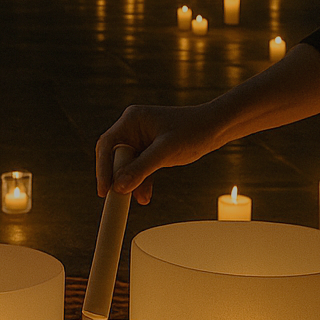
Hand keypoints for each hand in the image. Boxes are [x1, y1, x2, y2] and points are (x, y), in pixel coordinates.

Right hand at [95, 103, 218, 203]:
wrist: (217, 127)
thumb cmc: (193, 131)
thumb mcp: (166, 151)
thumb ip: (141, 169)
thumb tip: (119, 187)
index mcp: (131, 120)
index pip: (107, 145)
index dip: (102, 169)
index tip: (104, 190)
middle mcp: (133, 128)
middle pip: (114, 156)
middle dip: (117, 177)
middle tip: (116, 198)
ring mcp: (143, 139)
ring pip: (127, 165)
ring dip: (131, 182)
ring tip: (137, 199)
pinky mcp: (152, 150)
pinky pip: (140, 168)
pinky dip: (142, 181)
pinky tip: (145, 196)